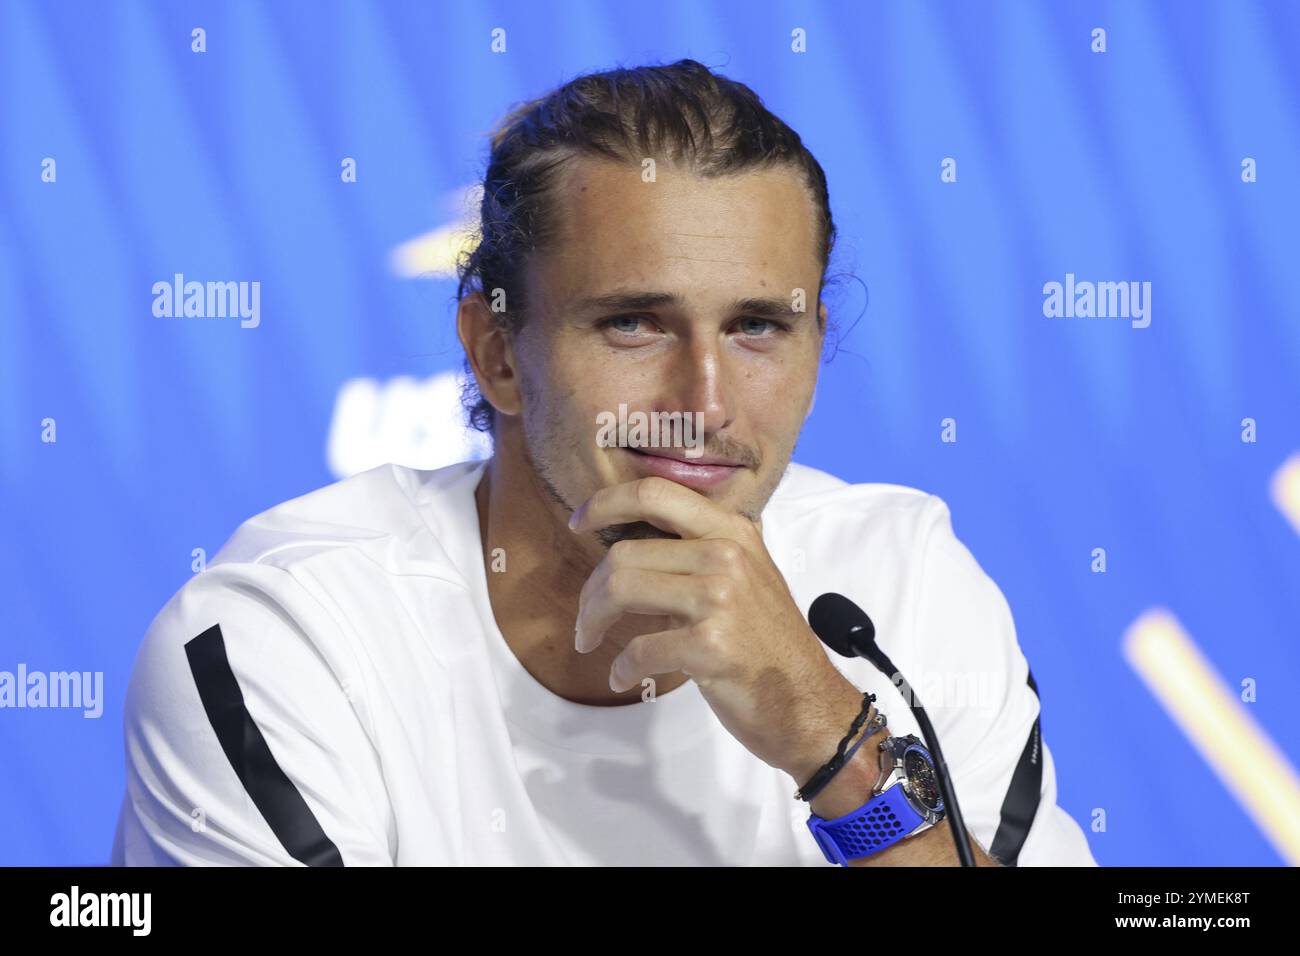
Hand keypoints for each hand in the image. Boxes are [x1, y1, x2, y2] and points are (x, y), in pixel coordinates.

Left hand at [569, 475, 863, 779]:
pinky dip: (621, 666)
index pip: (654, 493)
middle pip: (624, 553)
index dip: (605, 502)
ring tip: (590, 640)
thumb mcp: (744, 577)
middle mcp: (727, 555)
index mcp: (732, 530)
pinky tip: (623, 675)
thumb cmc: (766, 643)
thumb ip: (694, 553)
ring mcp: (721, 599)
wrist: (808, 703)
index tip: (578, 522)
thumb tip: (623, 543)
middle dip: (590, 589)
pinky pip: (639, 648)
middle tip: (586, 618)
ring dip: (592, 621)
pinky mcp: (712, 645)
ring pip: (622, 590)